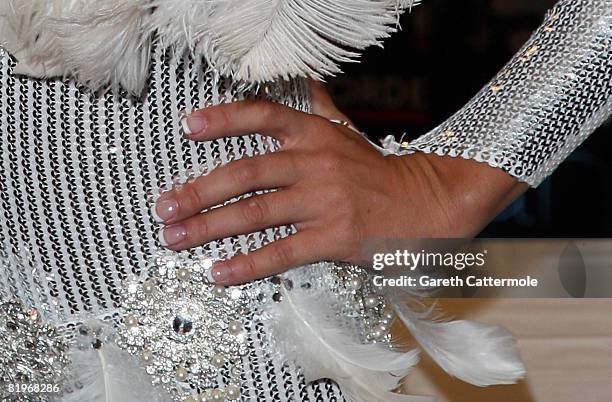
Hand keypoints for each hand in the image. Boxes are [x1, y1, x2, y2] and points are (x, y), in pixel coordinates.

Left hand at [153, 83, 526, 284]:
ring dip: (210, 227)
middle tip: (164, 207)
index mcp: (316, 135)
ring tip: (176, 239)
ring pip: (256, 213)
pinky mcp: (334, 238)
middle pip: (246, 172)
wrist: (426, 203)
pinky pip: (282, 252)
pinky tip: (219, 272)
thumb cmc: (377, 170)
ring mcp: (324, 202)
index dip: (223, 119)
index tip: (187, 126)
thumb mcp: (348, 131)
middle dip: (198, 191)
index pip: (263, 116)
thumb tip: (291, 82)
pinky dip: (247, 264)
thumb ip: (317, 106)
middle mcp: (316, 163)